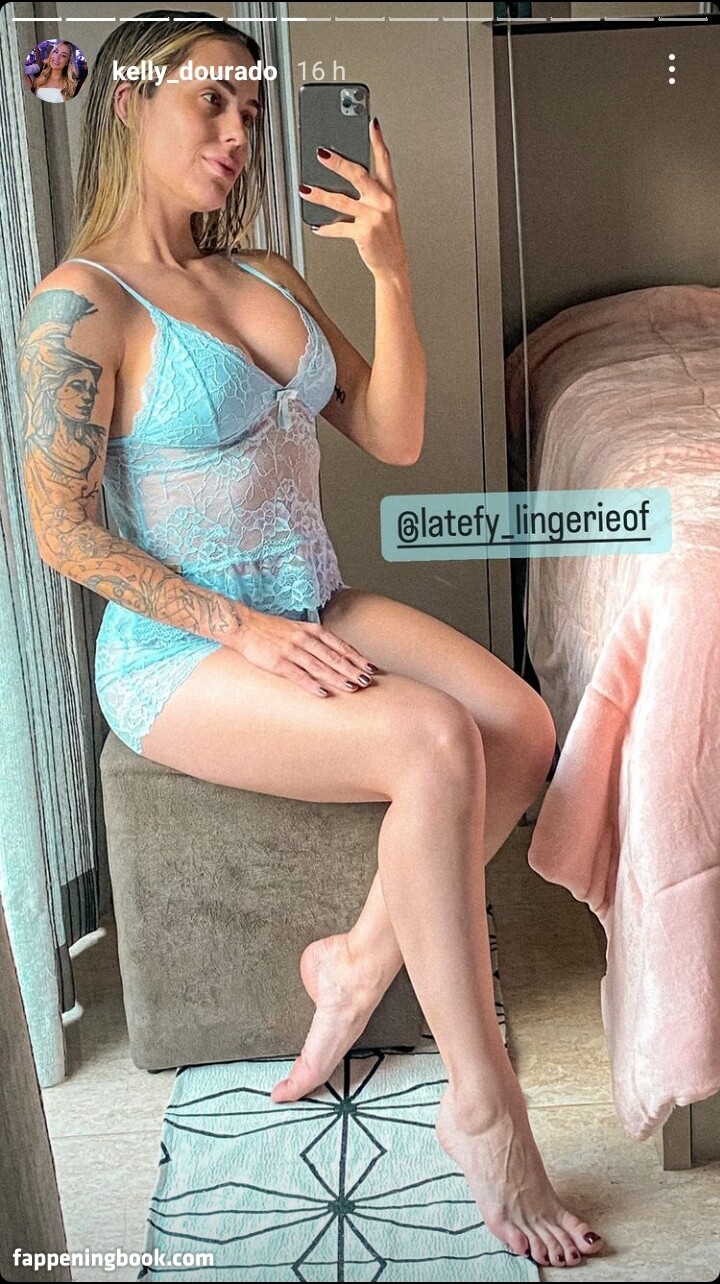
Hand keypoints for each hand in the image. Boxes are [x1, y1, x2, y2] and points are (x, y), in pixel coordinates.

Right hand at [232, 610, 379, 697]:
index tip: (371, 668)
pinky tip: (323, 693)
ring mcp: (292, 650)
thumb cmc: (273, 630)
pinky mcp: (278, 662)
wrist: (244, 626)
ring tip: (353, 687)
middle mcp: (305, 639)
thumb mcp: (299, 629)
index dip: (357, 657)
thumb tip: (337, 654)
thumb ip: (317, 640)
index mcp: (312, 630)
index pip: (340, 645)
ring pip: (320, 666)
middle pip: (334, 656)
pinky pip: (298, 675)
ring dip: (337, 677)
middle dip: (353, 669)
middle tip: (368, 681)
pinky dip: (311, 684)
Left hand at [300, 119, 409, 278]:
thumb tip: (339, 177)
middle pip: (358, 175)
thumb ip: (367, 192)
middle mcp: (382, 201)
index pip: (384, 160)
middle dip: (338, 162)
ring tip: (305, 189)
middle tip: (321, 153)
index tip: (372, 123)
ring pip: (342, 201)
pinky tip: (317, 226)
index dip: (378, 141)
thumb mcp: (381, 209)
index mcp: (388, 191)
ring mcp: (374, 216)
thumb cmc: (384, 235)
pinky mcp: (365, 233)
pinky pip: (339, 228)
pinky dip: (326, 228)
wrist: (392, 263)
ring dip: (320, 195)